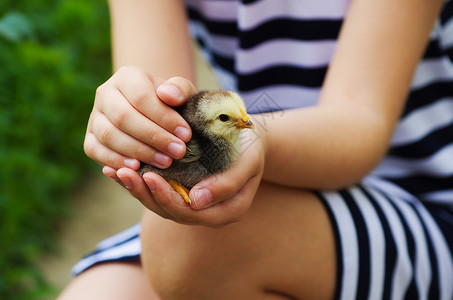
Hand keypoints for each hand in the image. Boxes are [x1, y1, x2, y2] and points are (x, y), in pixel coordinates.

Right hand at [83, 66, 196, 179]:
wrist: (154, 114)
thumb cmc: (171, 103)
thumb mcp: (181, 92)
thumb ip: (180, 89)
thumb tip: (167, 94)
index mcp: (127, 76)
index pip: (141, 97)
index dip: (164, 118)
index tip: (185, 134)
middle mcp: (105, 93)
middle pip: (123, 117)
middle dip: (154, 137)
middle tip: (178, 151)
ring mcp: (94, 116)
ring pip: (109, 135)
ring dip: (138, 151)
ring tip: (165, 162)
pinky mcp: (89, 138)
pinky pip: (95, 150)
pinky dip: (114, 160)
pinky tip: (137, 167)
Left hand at [115, 129, 265, 226]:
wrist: (249, 140)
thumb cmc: (250, 148)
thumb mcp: (249, 161)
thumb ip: (228, 182)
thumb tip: (196, 201)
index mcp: (227, 210)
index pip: (190, 212)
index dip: (167, 198)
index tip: (149, 176)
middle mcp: (207, 212)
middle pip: (169, 211)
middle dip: (144, 193)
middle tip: (124, 172)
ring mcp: (193, 203)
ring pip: (159, 203)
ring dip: (137, 189)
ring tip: (116, 171)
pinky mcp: (182, 190)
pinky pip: (157, 191)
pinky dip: (138, 181)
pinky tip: (117, 169)